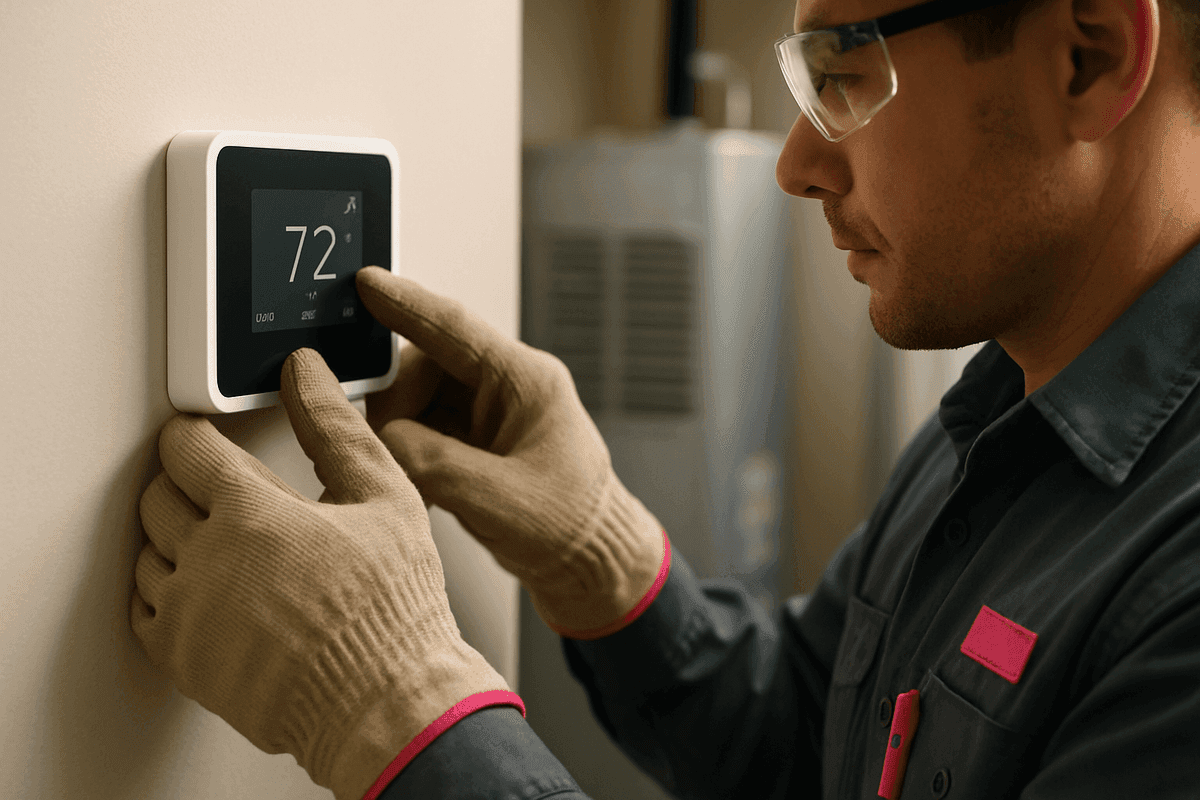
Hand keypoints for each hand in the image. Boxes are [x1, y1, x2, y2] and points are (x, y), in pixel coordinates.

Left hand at [131, 348, 509, 799]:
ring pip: (147, 553)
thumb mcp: (384, 496)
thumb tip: (306, 374)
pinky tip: (212, 590)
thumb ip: (335, 426)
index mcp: (250, 510)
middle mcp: (205, 560)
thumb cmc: (392, 608)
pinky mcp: (183, 660)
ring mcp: (187, 614)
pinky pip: (146, 609)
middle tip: (224, 491)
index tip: (206, 439)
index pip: (184, 448)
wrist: (385, 698)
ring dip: (176, 539)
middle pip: (157, 496)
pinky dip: (169, 592)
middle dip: (185, 483)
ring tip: (225, 543)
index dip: (195, 434)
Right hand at [355, 266, 668, 638]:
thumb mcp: (498, 499)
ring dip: (400, 435)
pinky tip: (416, 486)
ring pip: (419, 400)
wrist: (592, 566)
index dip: (404, 303)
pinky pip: (425, 429)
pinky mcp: (478, 442)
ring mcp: (492, 415)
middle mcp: (509, 389)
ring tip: (404, 477)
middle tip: (381, 447)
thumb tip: (381, 440)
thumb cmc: (571, 528)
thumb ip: (433, 463)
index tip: (364, 282)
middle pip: (425, 367)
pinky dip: (409, 454)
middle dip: (394, 405)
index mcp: (527, 382)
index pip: (454, 328)